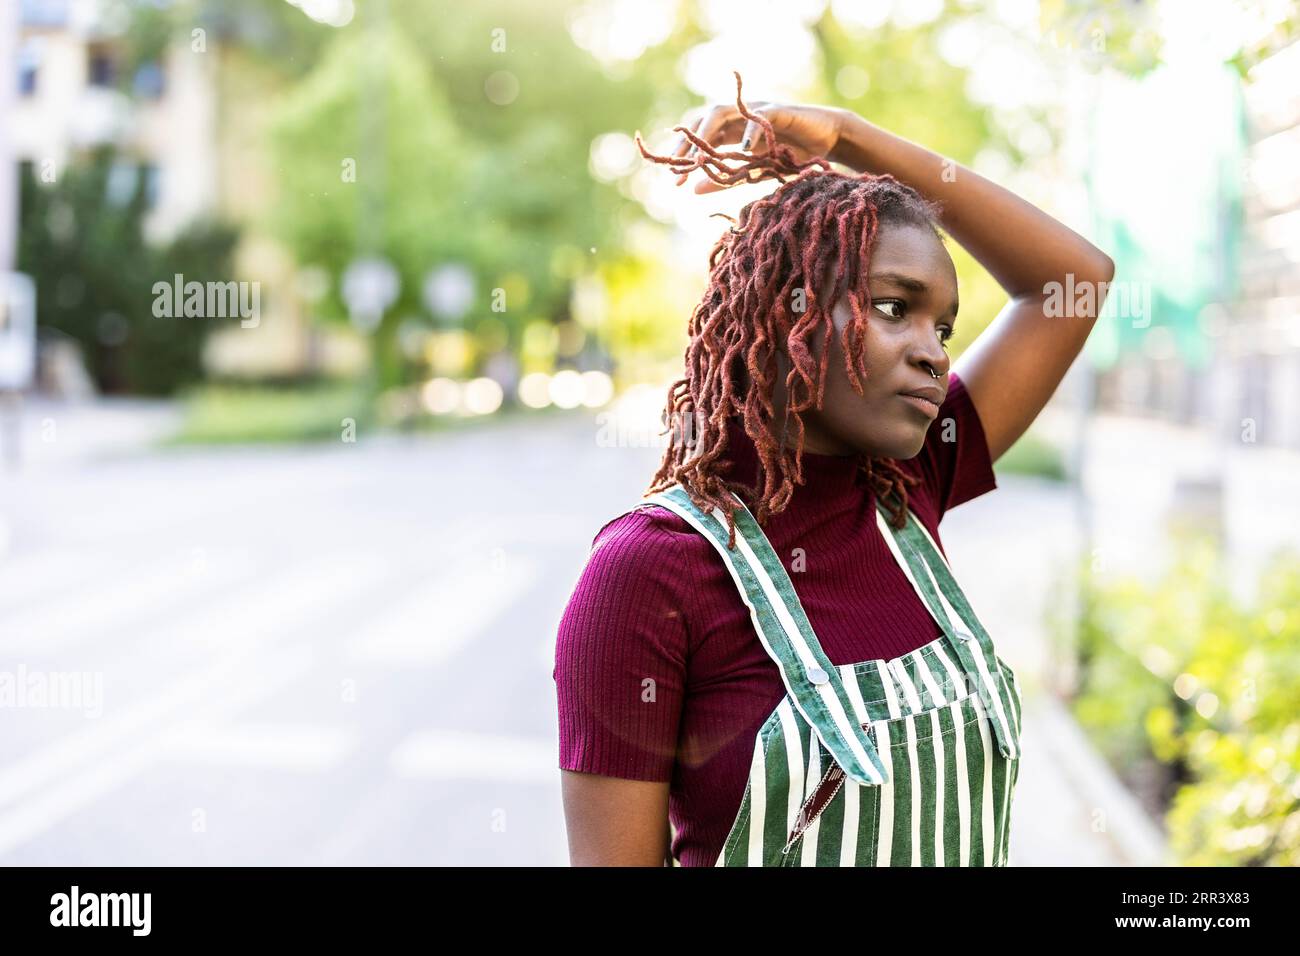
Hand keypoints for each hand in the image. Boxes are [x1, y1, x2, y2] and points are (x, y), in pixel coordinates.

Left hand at [667, 79, 847, 193]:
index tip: (675, 182)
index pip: (698, 137)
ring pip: (721, 112)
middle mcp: (738, 116)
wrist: (826, 140)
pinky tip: (744, 148)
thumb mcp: (753, 172)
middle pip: (702, 120)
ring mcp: (755, 111)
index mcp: (730, 130)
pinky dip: (750, 131)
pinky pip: (759, 118)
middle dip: (687, 143)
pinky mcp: (779, 111)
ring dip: (707, 133)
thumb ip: (725, 178)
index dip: (684, 155)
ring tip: (699, 158)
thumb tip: (693, 190)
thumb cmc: (790, 155)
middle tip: (678, 167)